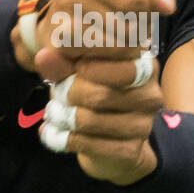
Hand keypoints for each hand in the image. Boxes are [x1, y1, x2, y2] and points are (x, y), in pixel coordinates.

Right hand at [11, 0, 178, 82]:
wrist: (78, 12)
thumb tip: (166, 5)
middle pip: (130, 1)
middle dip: (146, 16)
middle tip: (146, 18)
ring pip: (120, 28)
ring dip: (136, 36)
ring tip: (135, 32)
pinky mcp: (62, 30)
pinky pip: (104, 46)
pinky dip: (120, 51)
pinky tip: (121, 45)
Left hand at [40, 52, 163, 184]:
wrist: (110, 142)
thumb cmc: (92, 94)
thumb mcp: (76, 72)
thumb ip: (63, 63)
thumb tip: (44, 57)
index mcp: (142, 62)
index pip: (118, 49)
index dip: (86, 44)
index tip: (59, 43)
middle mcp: (149, 91)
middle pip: (99, 92)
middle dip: (68, 93)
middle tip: (57, 93)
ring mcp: (144, 123)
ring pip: (90, 119)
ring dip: (63, 118)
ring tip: (55, 114)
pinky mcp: (131, 149)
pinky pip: (88, 144)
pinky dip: (65, 139)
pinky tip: (57, 134)